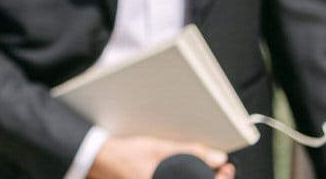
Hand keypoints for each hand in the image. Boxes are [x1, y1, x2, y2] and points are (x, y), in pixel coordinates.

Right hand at [89, 136, 233, 178]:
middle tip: (219, 169)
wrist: (99, 160)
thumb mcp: (159, 149)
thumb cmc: (124, 156)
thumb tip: (217, 158)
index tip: (226, 169)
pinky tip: (181, 173)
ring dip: (199, 178)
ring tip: (204, 170)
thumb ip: (190, 152)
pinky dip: (183, 177)